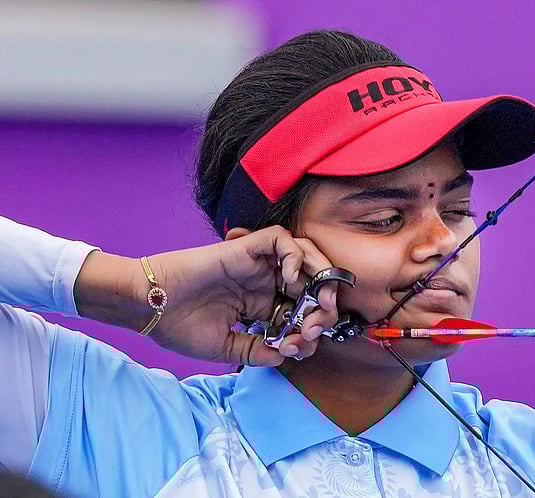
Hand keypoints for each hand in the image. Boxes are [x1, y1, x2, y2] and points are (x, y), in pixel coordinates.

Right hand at [76, 225, 338, 365]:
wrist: (147, 307)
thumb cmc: (177, 327)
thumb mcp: (225, 347)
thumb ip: (256, 351)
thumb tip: (285, 357)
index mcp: (260, 304)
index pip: (301, 310)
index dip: (310, 326)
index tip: (302, 346)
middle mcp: (263, 282)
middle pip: (311, 280)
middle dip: (325, 299)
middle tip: (321, 320)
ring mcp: (255, 264)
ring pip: (303, 253)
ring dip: (318, 273)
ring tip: (316, 298)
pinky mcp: (244, 249)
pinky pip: (280, 239)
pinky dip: (294, 254)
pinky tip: (290, 280)